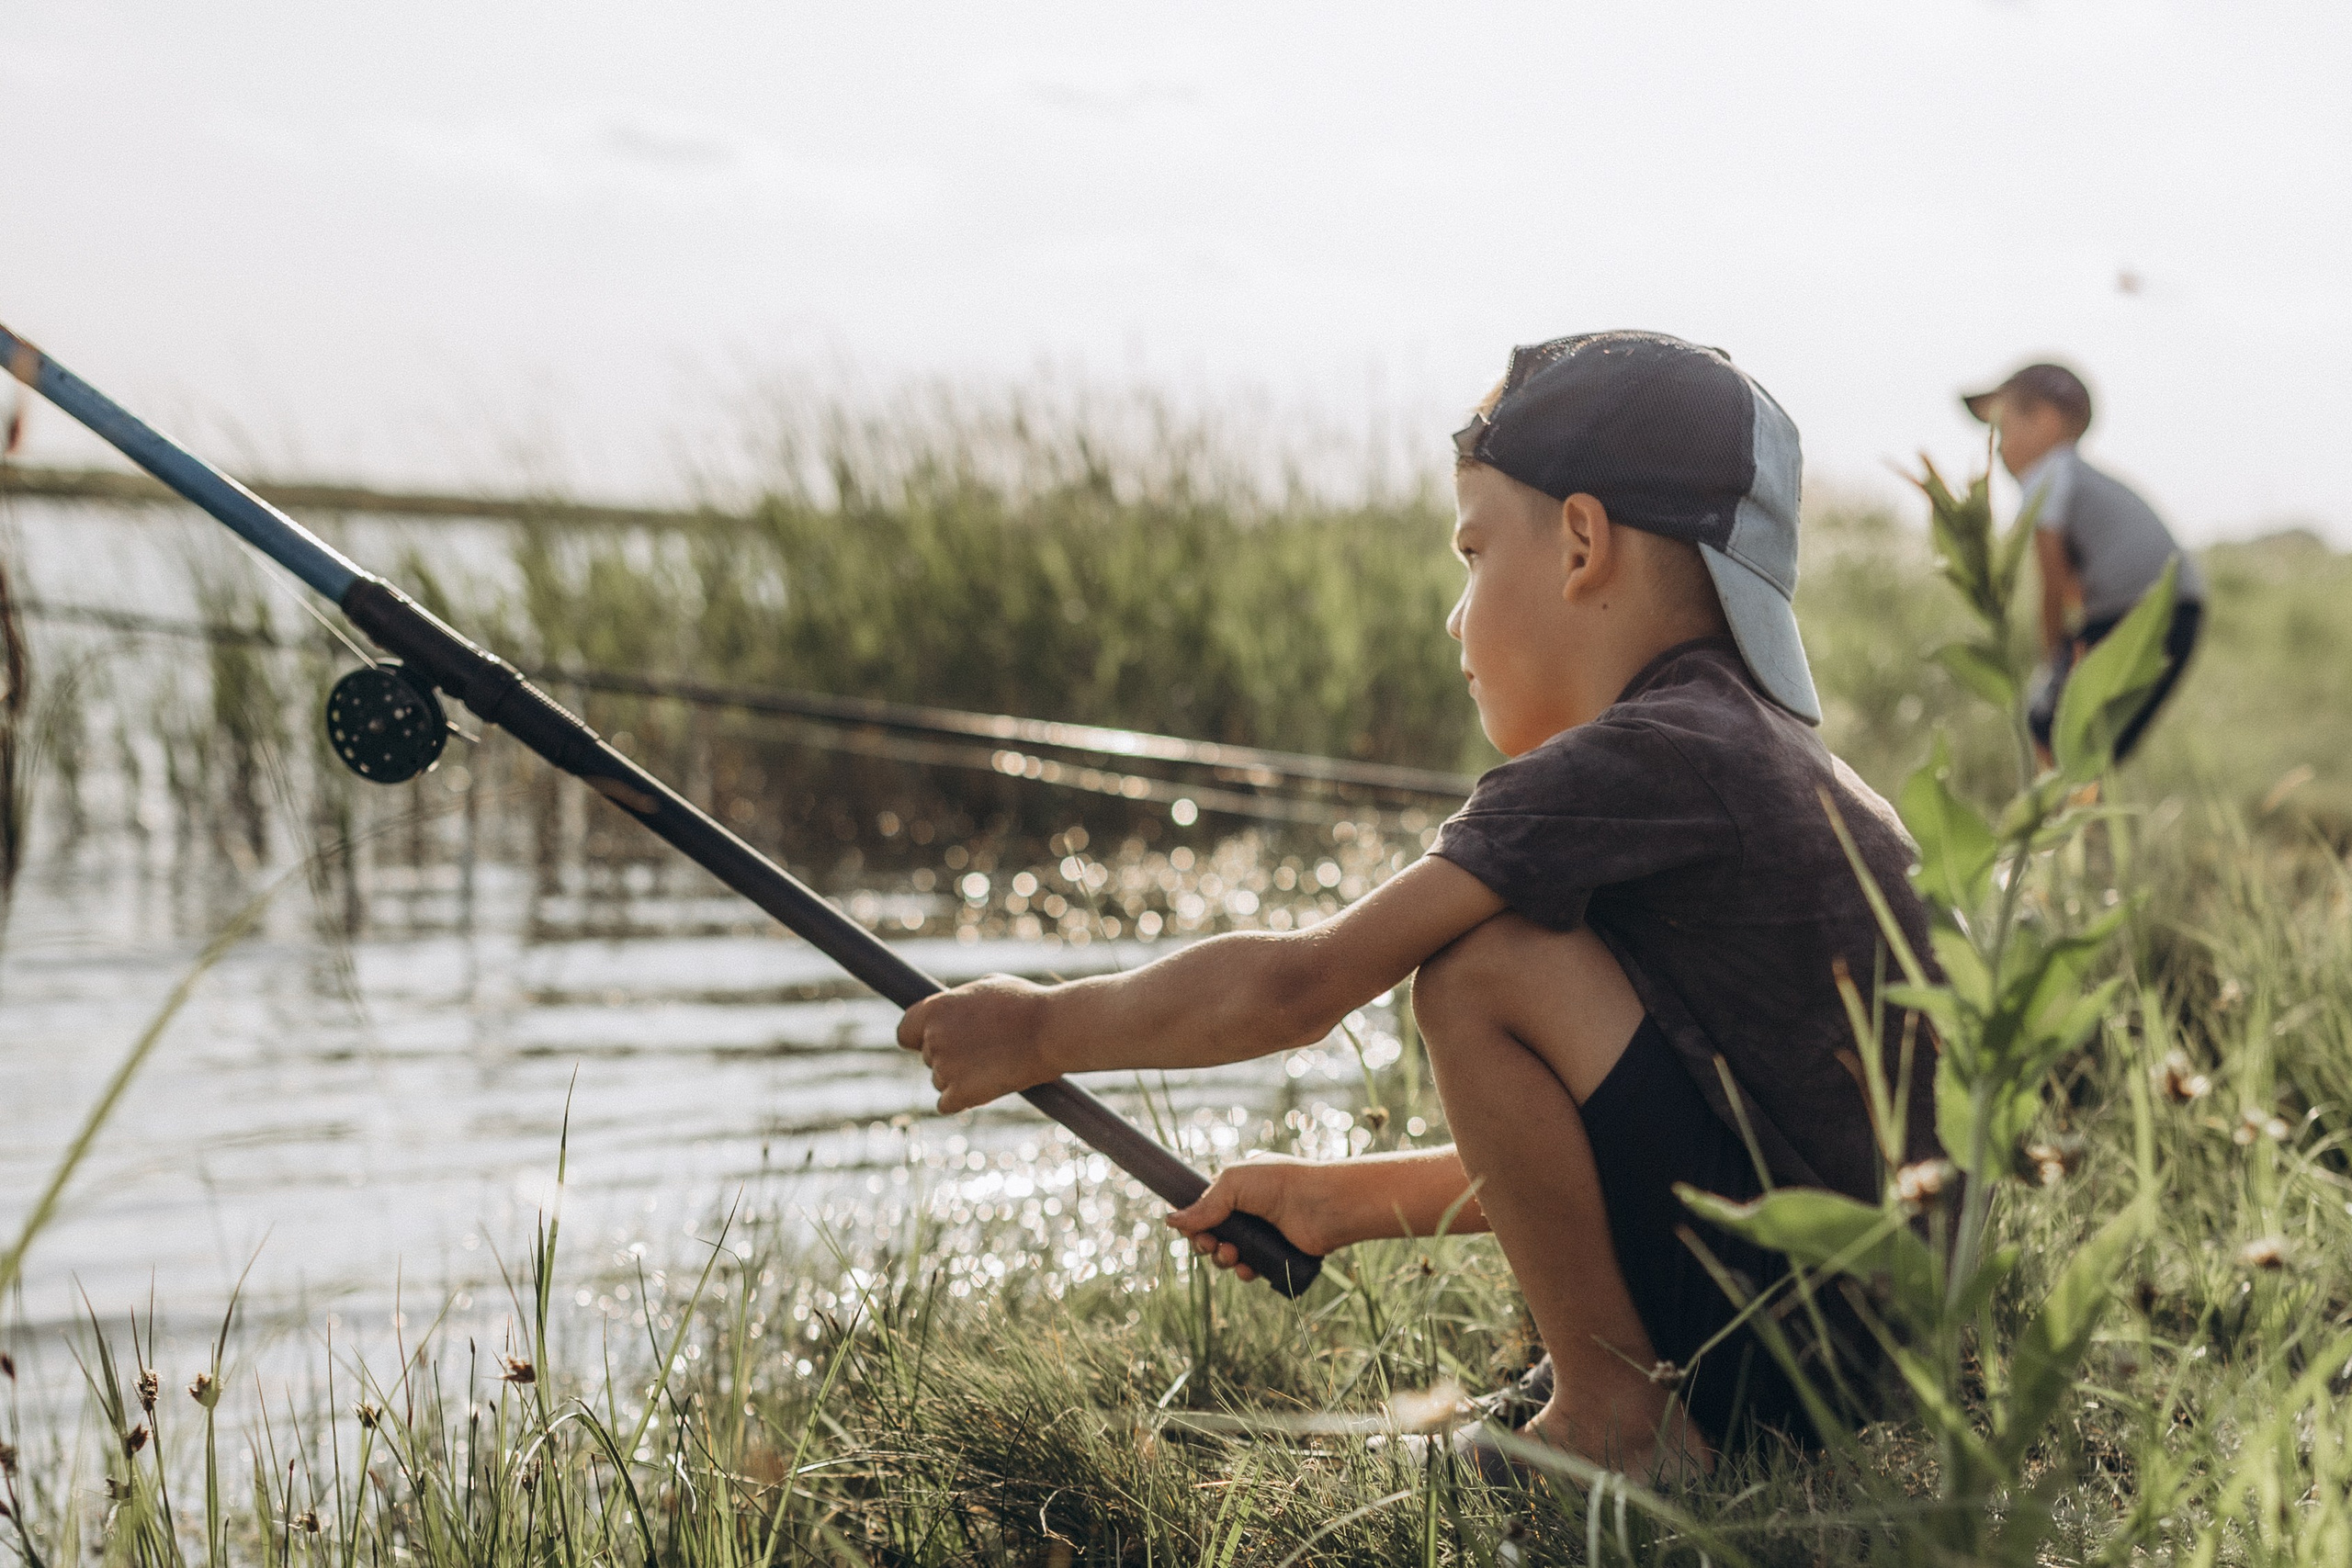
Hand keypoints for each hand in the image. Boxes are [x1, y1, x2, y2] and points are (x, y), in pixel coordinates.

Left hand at [895, 974, 1060, 1113]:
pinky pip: (946, 1104)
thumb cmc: (1027, 1004)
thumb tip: (955, 1009)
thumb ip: (961, 1002)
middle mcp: (934, 1038)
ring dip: (960, 1078)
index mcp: (935, 1009)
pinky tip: (984, 1088)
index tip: (934, 1041)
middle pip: (929, 1058)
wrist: (1053, 1030)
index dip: (919, 1037)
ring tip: (994, 1065)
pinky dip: (963, 1099)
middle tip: (984, 1051)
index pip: (905, 1032)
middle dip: (951, 1057)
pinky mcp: (959, 1094)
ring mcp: (945, 1068)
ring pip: (940, 1081)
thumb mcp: (989, 986)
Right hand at [1165, 1154, 1338, 1281]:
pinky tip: (1249, 1269)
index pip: (1205, 1211)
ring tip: (1234, 1255)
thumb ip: (1204, 1205)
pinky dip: (1245, 1272)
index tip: (1192, 1231)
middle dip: (1207, 1244)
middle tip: (1213, 1244)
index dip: (1195, 1224)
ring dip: (1224, 1259)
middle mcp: (1249, 1212)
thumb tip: (1170, 1221)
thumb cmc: (1281, 1183)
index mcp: (1238, 1190)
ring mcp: (1263, 1235)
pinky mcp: (1276, 1255)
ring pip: (1230, 1256)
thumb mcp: (1235, 1184)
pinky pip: (1251, 1270)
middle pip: (1213, 1236)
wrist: (1324, 1204)